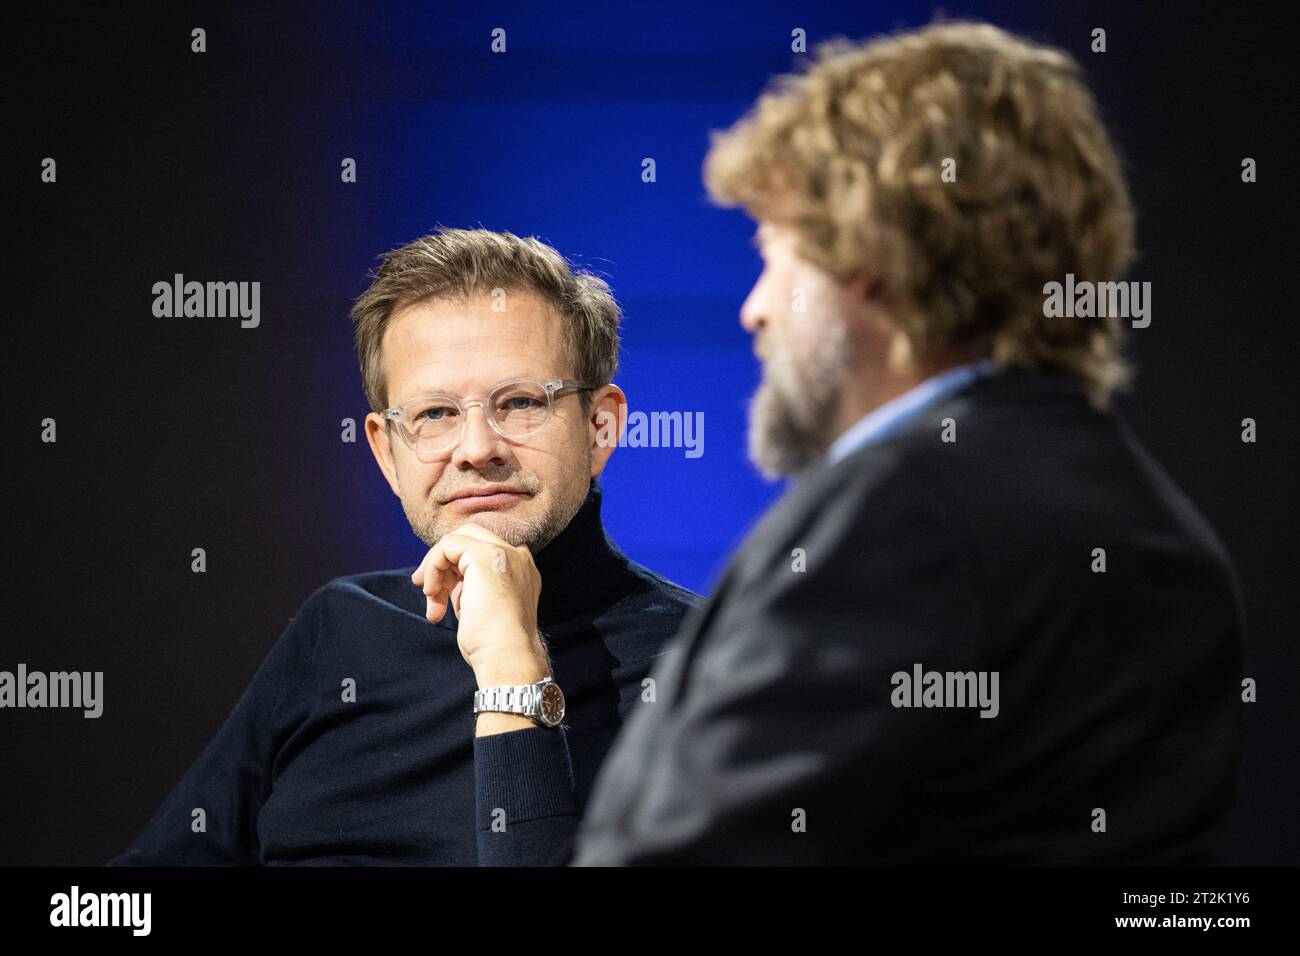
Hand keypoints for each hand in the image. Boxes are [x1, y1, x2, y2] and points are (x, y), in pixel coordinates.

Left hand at [410, 522, 550, 687]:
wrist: (506, 655)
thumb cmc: (493, 644)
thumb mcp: (481, 608)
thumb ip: (469, 587)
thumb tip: (445, 580)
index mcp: (522, 570)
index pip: (483, 551)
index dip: (456, 567)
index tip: (438, 592)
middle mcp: (518, 557)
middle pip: (471, 538)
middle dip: (442, 560)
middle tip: (425, 588)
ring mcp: (503, 552)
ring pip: (457, 540)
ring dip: (436, 568)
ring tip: (432, 601)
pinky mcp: (483, 555)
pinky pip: (447, 546)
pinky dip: (434, 567)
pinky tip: (433, 594)